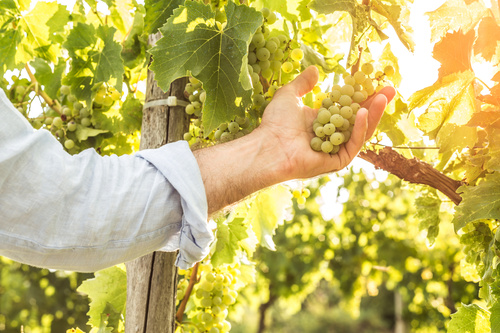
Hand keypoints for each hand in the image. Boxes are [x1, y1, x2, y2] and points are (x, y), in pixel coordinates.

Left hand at [258, 65, 395, 179]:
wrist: (269, 146)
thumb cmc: (275, 123)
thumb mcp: (289, 96)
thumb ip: (302, 83)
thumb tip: (314, 69)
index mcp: (322, 123)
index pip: (347, 108)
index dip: (360, 95)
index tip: (374, 81)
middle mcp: (331, 137)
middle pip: (358, 120)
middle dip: (375, 104)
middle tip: (390, 89)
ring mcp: (335, 150)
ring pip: (360, 132)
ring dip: (373, 114)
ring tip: (384, 96)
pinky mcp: (336, 162)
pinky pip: (353, 145)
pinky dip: (360, 129)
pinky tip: (363, 112)